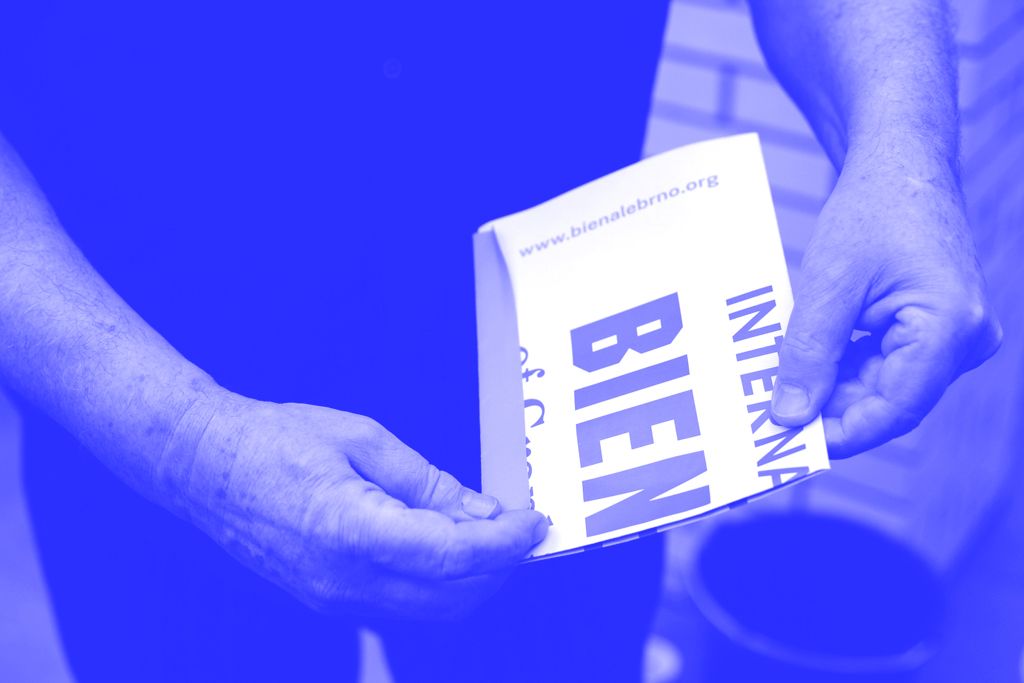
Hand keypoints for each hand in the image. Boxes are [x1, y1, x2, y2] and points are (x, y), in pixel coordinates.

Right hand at [166, 393, 546, 618]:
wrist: (206, 467)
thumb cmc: (274, 441)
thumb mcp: (362, 438)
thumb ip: (427, 481)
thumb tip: (480, 512)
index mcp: (350, 529)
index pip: (451, 555)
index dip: (505, 543)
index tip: (534, 523)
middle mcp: (342, 579)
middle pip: (451, 598)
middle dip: (499, 567)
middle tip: (519, 528)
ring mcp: (333, 598)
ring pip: (432, 613)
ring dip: (474, 581)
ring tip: (490, 535)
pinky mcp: (330, 600)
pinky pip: (404, 607)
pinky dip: (440, 585)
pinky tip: (448, 546)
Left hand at [770, 154, 1001, 457]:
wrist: (901, 165)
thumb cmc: (873, 210)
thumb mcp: (830, 282)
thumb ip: (810, 353)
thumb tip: (788, 416)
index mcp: (950, 329)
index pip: (893, 410)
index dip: (836, 434)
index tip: (783, 444)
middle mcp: (964, 342)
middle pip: (886, 403)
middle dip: (826, 410)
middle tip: (765, 414)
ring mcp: (952, 339)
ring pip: (880, 388)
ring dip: (829, 388)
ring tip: (775, 382)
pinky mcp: (933, 333)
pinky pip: (883, 367)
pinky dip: (841, 368)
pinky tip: (802, 361)